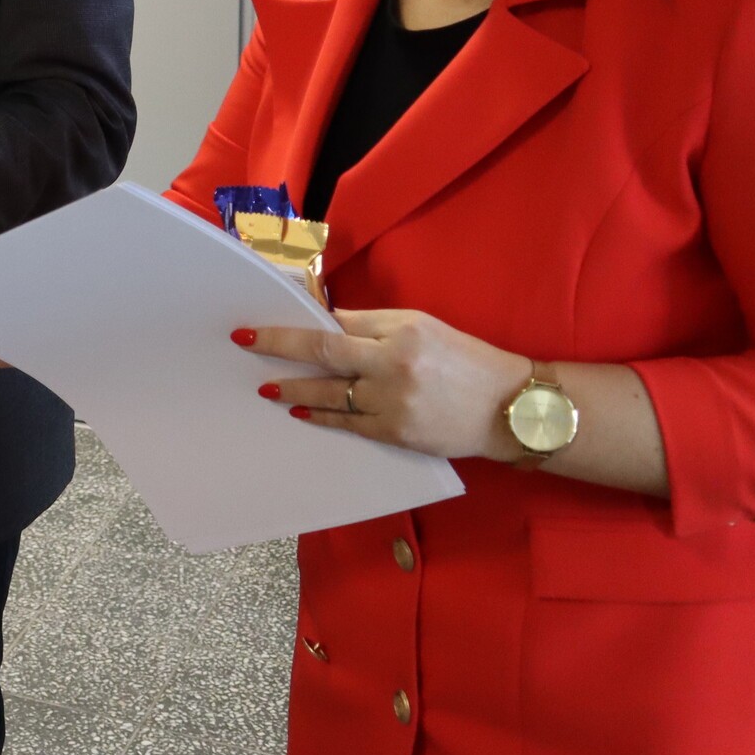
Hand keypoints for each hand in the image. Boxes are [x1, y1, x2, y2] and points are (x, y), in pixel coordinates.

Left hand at [240, 309, 533, 461]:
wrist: (510, 407)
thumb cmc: (466, 359)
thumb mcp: (423, 326)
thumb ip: (373, 324)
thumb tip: (325, 319)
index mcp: (400, 334)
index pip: (334, 326)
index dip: (294, 325)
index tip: (260, 324)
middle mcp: (392, 367)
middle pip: (323, 355)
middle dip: (280, 349)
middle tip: (244, 345)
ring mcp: (392, 404)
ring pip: (330, 395)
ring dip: (293, 389)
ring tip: (265, 387)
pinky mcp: (396, 434)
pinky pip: (348, 424)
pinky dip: (321, 416)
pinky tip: (299, 410)